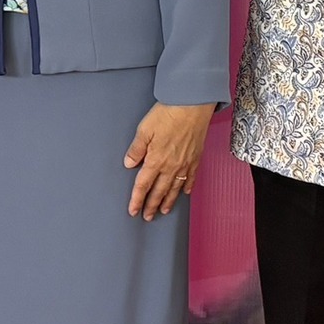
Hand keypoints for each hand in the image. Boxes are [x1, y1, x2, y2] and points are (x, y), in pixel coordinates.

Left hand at [123, 102, 216, 220]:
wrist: (192, 106)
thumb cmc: (168, 114)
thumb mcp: (144, 129)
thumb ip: (136, 149)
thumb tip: (128, 164)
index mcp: (156, 160)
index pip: (143, 185)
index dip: (137, 199)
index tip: (133, 210)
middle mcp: (171, 166)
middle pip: (159, 191)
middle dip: (151, 205)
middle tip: (147, 216)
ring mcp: (185, 164)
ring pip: (175, 189)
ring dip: (167, 201)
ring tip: (163, 211)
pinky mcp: (195, 159)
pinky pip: (191, 179)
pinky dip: (186, 188)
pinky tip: (184, 193)